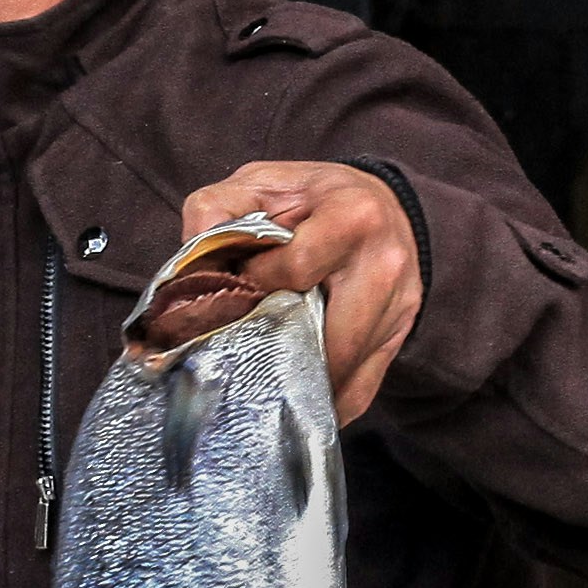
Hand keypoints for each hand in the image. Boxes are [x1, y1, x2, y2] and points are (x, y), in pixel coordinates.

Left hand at [174, 161, 422, 418]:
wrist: (383, 204)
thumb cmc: (312, 197)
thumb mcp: (261, 183)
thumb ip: (215, 210)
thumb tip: (188, 268)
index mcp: (352, 217)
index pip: (295, 269)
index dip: (256, 283)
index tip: (240, 286)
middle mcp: (385, 265)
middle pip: (329, 338)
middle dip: (281, 353)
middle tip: (246, 354)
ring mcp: (398, 307)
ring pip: (345, 373)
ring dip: (302, 387)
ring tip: (266, 388)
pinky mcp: (399, 335)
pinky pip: (363, 389)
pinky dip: (327, 403)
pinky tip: (297, 403)